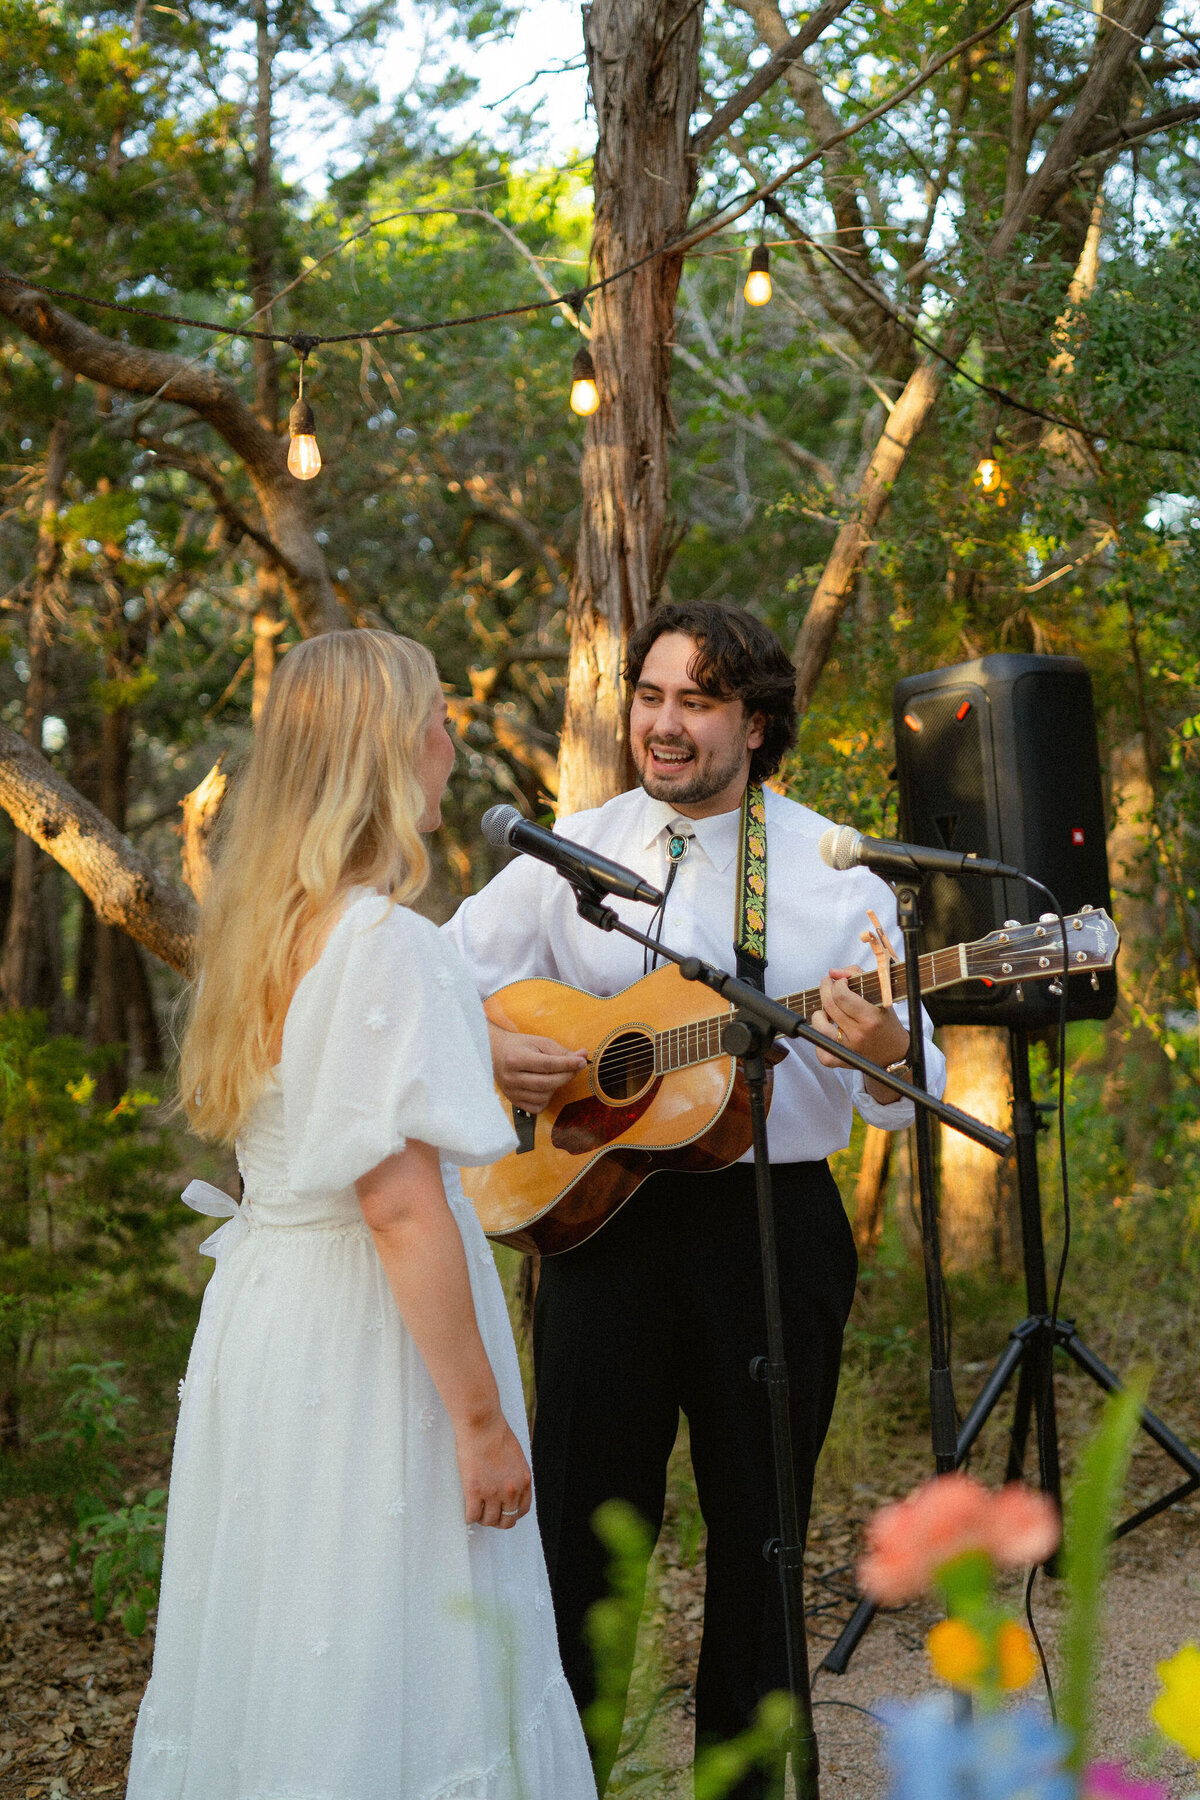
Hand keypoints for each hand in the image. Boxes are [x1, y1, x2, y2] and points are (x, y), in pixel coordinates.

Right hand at [454, 1408, 532, 1529]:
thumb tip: (508, 1489)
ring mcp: (493, 1493)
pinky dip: (469, 1517)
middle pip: (507, 1521)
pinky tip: (467, 1510)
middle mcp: (511, 1491)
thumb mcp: (516, 1458)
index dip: (511, 1513)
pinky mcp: (474, 1491)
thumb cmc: (496, 1434)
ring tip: (476, 1510)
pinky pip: (472, 1516)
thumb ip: (515, 1476)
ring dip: (482, 1518)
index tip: (502, 1511)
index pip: (522, 1510)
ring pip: (488, 1520)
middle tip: (488, 1514)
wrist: (482, 1424)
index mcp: (524, 1481)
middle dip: (497, 1520)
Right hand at [486, 1020, 586, 1113]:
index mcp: (516, 1059)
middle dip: (567, 1076)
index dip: (568, 1064)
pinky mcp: (513, 1101)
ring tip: (556, 1075)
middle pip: (547, 1083)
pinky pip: (537, 1107)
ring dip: (556, 1087)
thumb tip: (582, 1057)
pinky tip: (545, 1087)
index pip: (548, 1064)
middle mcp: (511, 1077)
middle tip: (577, 1068)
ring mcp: (511, 1092)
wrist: (495, 1053)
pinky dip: (546, 1099)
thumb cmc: (520, 1046)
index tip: (582, 1061)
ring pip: (543, 1096)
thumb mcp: (539, 1042)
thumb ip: (561, 1051)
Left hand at [812, 968, 909, 1104]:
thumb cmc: (886, 1020)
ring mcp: (847, 1050)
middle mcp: (858, 1035)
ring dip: (820, 1013)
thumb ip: (857, 975)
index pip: (841, 995)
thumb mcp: (880, 994)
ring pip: (818, 1025)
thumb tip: (833, 972)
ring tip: (829, 1010)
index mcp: (871, 1018)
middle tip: (829, 984)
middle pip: (829, 1006)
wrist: (894, 1052)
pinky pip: (819, 1047)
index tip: (842, 981)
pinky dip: (819, 1036)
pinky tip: (830, 1029)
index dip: (837, 983)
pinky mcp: (839, 1061)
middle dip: (825, 989)